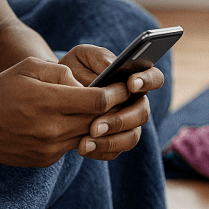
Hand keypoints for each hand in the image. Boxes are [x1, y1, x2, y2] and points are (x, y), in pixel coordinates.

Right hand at [0, 56, 135, 166]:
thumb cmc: (3, 89)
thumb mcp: (30, 67)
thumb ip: (61, 71)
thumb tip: (85, 85)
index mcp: (49, 101)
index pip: (98, 101)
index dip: (116, 93)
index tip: (125, 85)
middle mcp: (52, 128)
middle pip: (98, 120)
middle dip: (113, 109)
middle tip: (123, 97)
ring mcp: (49, 148)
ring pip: (87, 134)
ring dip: (96, 122)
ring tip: (101, 109)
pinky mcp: (45, 159)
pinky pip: (71, 145)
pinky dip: (75, 133)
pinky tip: (72, 121)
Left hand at [59, 44, 164, 160]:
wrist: (54, 91)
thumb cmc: (73, 69)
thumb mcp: (82, 56)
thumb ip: (99, 57)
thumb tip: (112, 68)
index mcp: (133, 77)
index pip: (154, 78)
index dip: (147, 81)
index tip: (130, 84)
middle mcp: (135, 102)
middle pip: (143, 113)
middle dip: (121, 119)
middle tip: (97, 125)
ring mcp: (127, 123)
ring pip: (132, 137)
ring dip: (111, 140)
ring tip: (87, 140)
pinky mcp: (114, 141)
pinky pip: (115, 151)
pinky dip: (100, 150)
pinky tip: (82, 147)